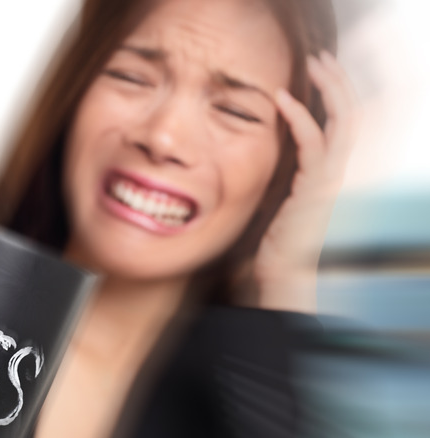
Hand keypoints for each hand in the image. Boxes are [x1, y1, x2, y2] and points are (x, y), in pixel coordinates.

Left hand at [254, 52, 359, 312]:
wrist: (278, 275)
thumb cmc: (272, 240)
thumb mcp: (275, 198)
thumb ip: (276, 174)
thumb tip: (255, 153)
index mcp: (324, 174)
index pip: (338, 125)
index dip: (332, 96)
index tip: (314, 72)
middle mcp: (333, 174)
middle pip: (350, 117)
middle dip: (338, 84)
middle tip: (321, 59)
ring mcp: (328, 181)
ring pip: (343, 124)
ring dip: (331, 91)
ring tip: (315, 66)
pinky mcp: (315, 190)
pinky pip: (314, 145)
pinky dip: (302, 118)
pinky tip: (284, 101)